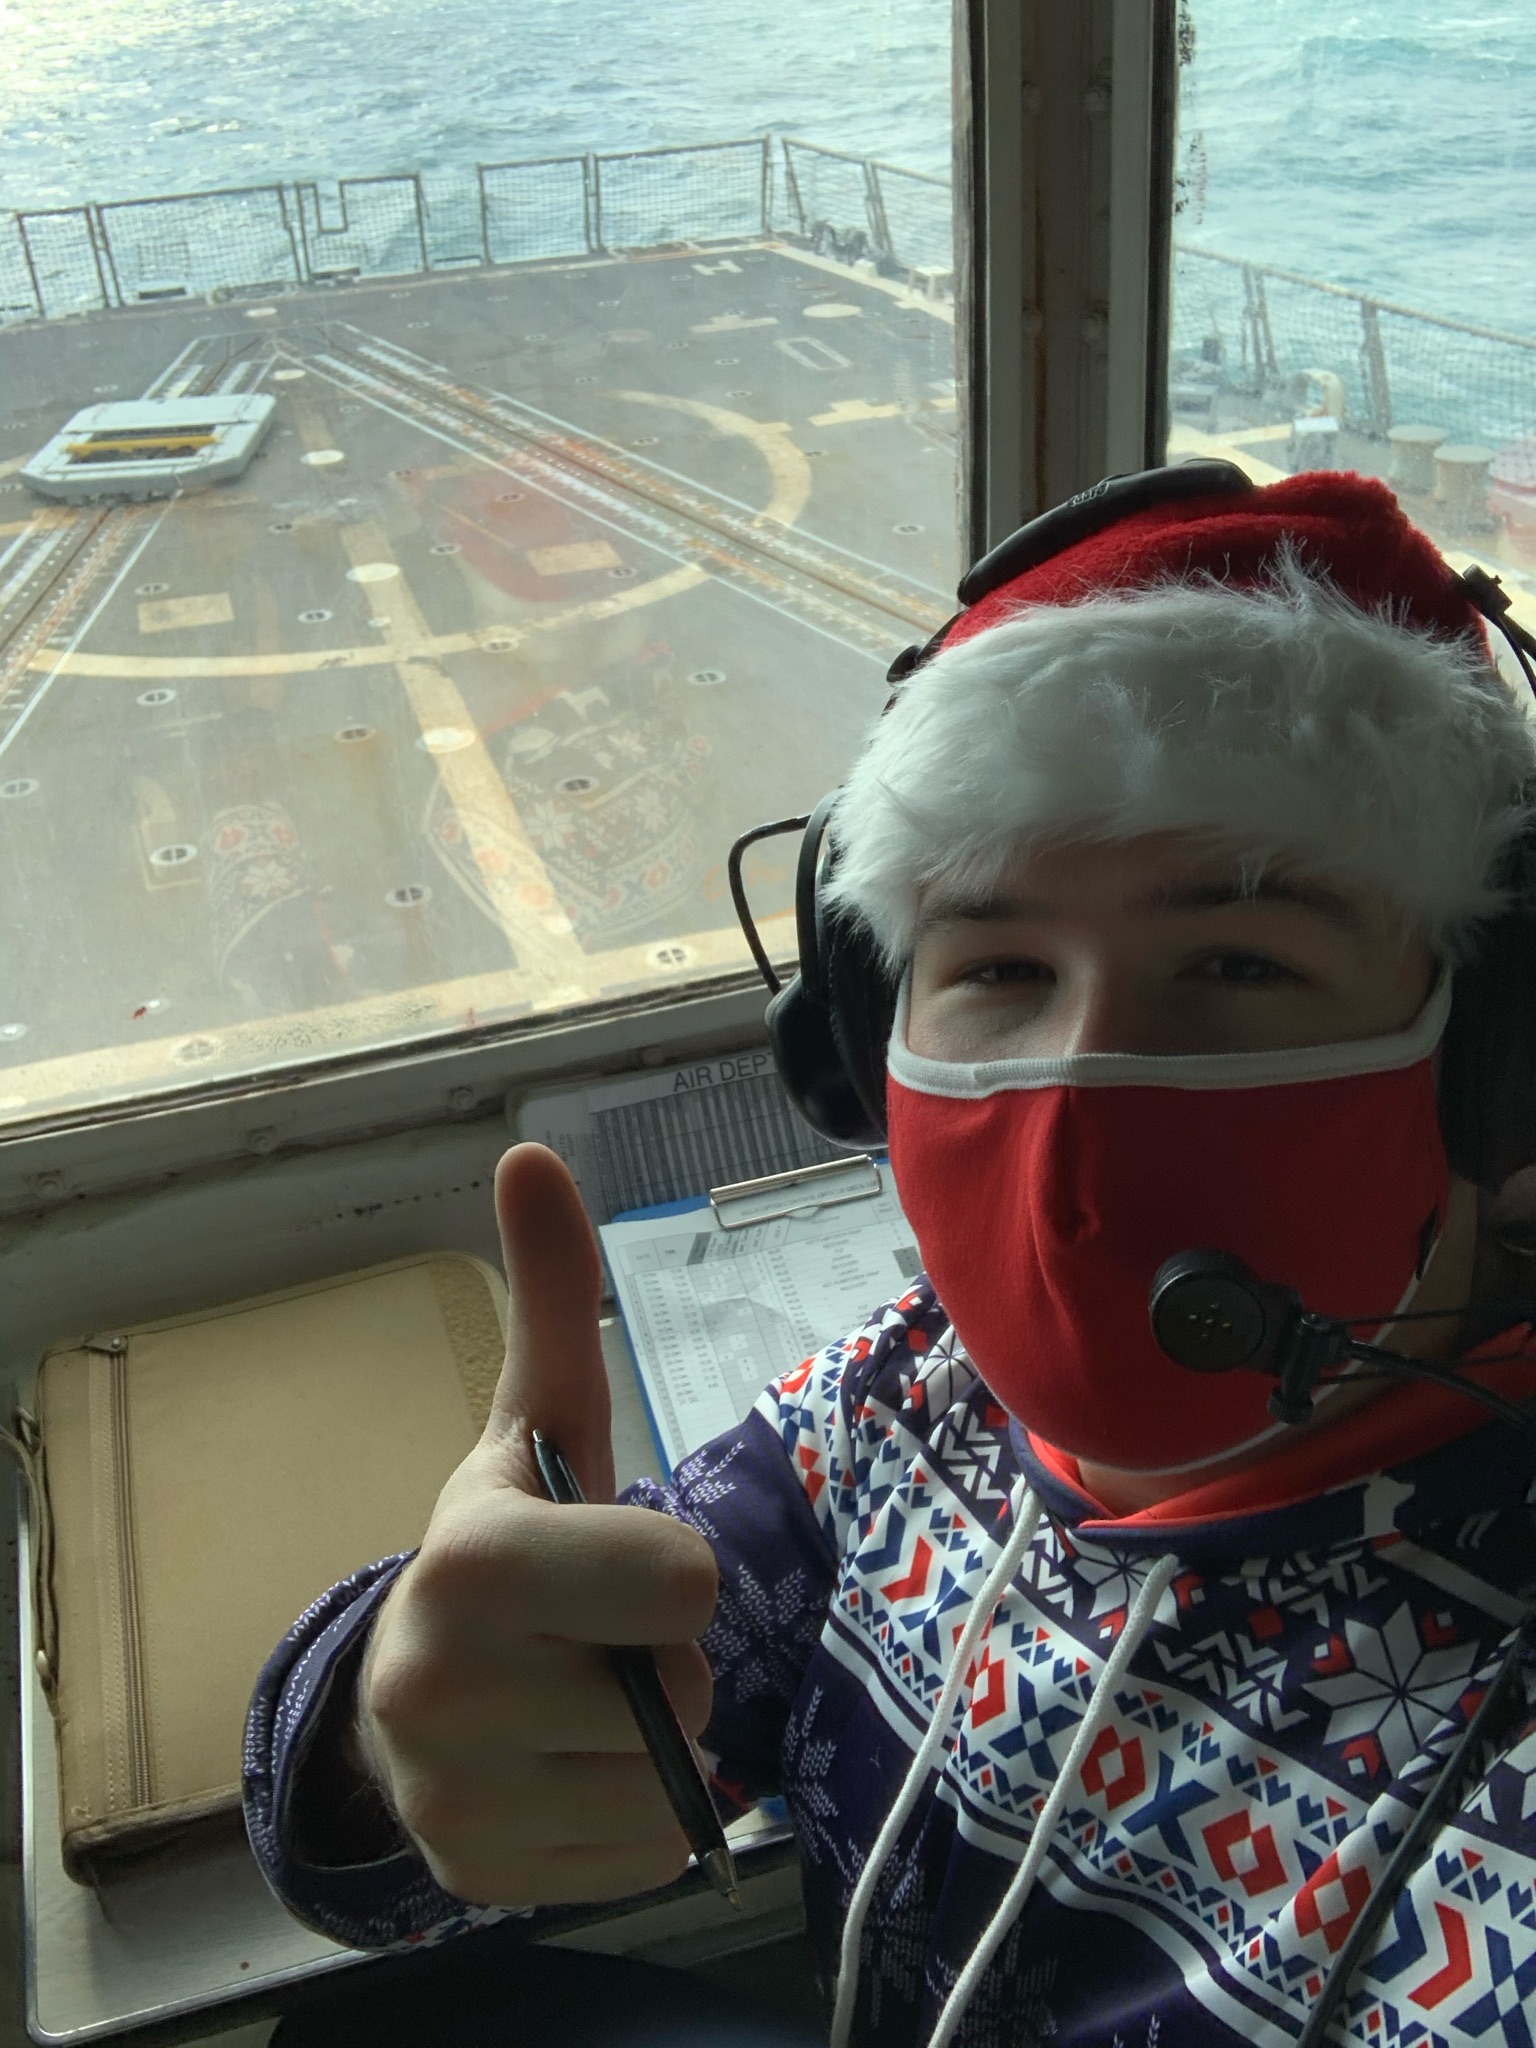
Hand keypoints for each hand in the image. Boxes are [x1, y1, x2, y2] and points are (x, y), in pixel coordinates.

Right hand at [356, 1143, 718, 1905]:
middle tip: (592, 1641)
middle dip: (660, 1663)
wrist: (403, 1695)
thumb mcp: (536, 1422)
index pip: (684, 1581)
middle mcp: (444, 1691)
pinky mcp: (485, 1881)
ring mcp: (459, 1803)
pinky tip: (570, 1770)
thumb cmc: (503, 1546)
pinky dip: (634, 1817)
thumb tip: (532, 1152)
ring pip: (673, 1779)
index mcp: (472, 1563)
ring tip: (577, 1702)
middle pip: (685, 1688)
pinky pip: (651, 1856)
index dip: (668, 1572)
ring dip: (651, 1742)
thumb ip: (551, 1295)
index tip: (608, 1568)